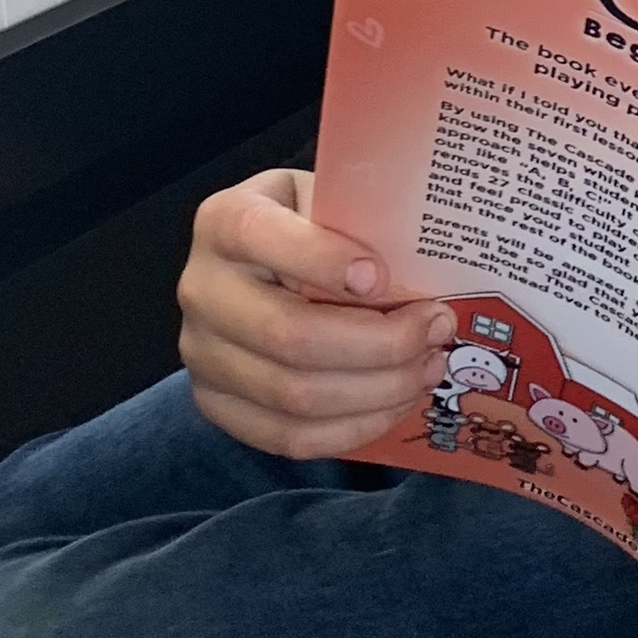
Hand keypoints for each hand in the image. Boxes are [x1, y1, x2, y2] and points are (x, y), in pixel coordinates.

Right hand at [175, 167, 454, 459]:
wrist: (262, 267)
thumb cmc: (313, 228)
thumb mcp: (331, 200)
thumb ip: (362, 222)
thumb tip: (429, 268)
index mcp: (225, 221)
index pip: (264, 238)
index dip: (324, 261)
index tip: (381, 277)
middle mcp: (201, 289)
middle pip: (289, 335)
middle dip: (381, 342)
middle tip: (437, 328)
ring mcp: (201, 355)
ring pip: (295, 396)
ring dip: (379, 390)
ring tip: (428, 367)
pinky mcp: (215, 405)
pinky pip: (290, 437)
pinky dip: (355, 426)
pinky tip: (397, 402)